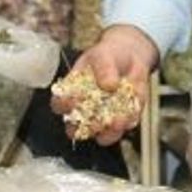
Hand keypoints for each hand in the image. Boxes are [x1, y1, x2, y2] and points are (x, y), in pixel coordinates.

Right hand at [51, 24, 158, 144]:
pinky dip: (129, 122)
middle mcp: (85, 111)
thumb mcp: (103, 55)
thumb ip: (103, 68)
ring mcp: (104, 118)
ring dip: (109, 133)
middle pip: (77, 129)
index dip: (62, 106)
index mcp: (72, 94)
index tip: (72, 100)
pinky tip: (133, 113)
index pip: (59, 104)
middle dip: (84, 129)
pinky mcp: (123, 119)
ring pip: (102, 136)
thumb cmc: (109, 56)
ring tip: (118, 122)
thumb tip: (109, 85)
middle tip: (94, 122)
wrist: (131, 57)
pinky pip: (125, 127)